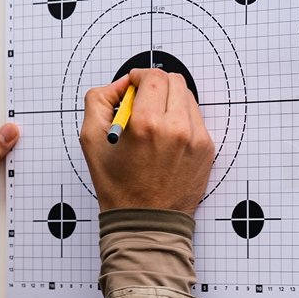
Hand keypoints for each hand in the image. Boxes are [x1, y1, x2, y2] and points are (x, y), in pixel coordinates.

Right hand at [78, 68, 212, 214]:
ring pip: (187, 96)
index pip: (152, 76)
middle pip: (173, 80)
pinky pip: (196, 117)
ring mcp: (196, 138)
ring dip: (169, 100)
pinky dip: (180, 118)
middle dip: (154, 85)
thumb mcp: (91, 140)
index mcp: (146, 124)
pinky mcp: (207, 148)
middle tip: (141, 102)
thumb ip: (99, 100)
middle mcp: (176, 128)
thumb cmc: (118, 186)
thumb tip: (120, 85)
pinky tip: (166, 137)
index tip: (131, 86)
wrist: (145, 221)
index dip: (138, 76)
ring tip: (153, 122)